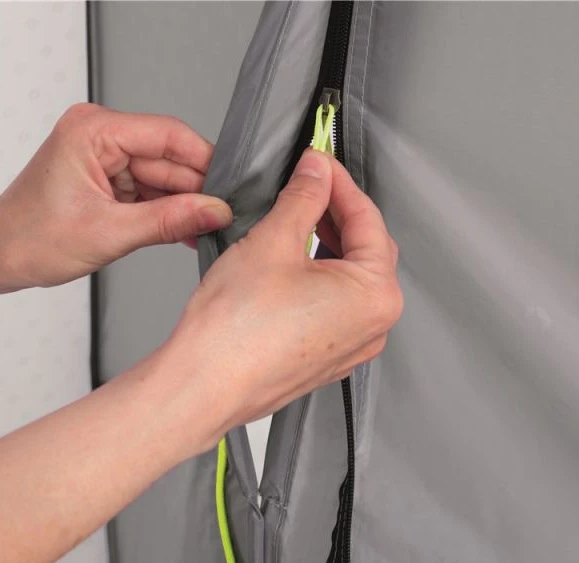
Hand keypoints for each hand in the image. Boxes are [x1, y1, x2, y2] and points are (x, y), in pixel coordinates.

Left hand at [0, 103, 232, 290]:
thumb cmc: (29, 239)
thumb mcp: (109, 233)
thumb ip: (169, 220)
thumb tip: (216, 211)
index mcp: (94, 130)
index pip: (169, 135)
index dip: (205, 163)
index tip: (229, 192)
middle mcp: (100, 133)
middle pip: (169, 158)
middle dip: (195, 191)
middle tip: (221, 222)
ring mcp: (103, 154)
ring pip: (163, 176)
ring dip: (181, 206)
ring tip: (201, 233)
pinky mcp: (106, 175)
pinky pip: (149, 189)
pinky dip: (165, 211)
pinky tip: (183, 231)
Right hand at [144, 149, 402, 451]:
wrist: (202, 385)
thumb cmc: (236, 330)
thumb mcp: (273, 240)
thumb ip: (303, 197)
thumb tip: (317, 172)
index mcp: (376, 295)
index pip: (368, 218)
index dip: (339, 181)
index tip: (318, 161)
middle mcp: (373, 325)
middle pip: (365, 249)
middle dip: (335, 212)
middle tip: (306, 183)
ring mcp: (350, 346)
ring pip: (347, 278)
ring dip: (325, 243)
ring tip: (292, 218)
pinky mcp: (324, 358)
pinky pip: (331, 306)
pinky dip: (315, 277)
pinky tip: (288, 261)